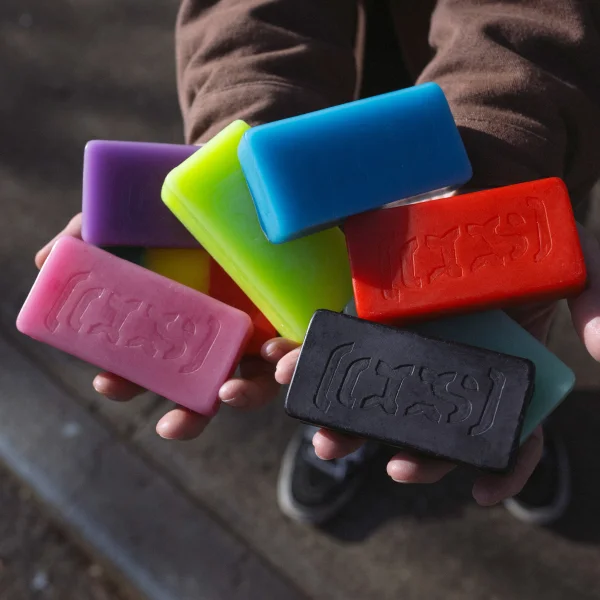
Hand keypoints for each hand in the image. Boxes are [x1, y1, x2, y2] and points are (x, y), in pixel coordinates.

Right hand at [34, 213, 291, 438]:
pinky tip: (276, 359)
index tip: (109, 382)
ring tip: (228, 393)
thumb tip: (45, 262)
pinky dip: (287, 363)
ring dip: (240, 398)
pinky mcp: (293, 313)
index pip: (151, 367)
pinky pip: (295, 349)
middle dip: (186, 416)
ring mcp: (257, 328)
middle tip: (170, 424)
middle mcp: (215, 334)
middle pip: (200, 389)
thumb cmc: (181, 208)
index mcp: (175, 322)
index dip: (129, 383)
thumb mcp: (135, 216)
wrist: (240, 176)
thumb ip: (94, 236)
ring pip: (251, 381)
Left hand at [275, 224, 599, 505]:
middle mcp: (451, 360)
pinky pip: (344, 334)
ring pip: (378, 388)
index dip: (497, 464)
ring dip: (347, 418)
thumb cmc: (537, 237)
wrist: (496, 186)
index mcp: (498, 365)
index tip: (480, 491)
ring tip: (324, 438)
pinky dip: (317, 355)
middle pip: (428, 419)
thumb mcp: (583, 265)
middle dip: (403, 450)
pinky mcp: (376, 302)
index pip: (497, 427)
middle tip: (385, 465)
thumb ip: (598, 305)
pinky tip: (286, 371)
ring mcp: (410, 334)